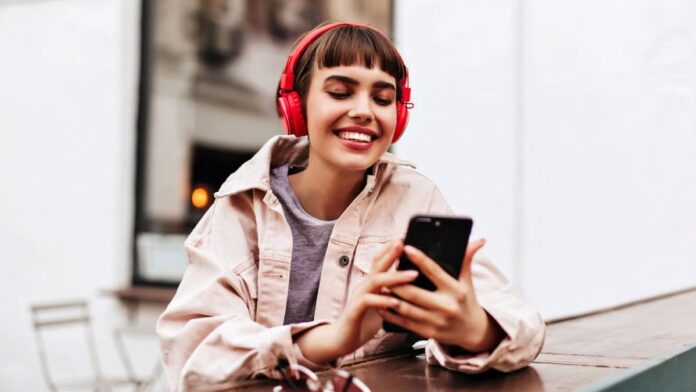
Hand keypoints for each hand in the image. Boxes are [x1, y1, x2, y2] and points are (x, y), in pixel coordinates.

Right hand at [296, 241, 418, 363]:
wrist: (342, 339)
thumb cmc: (363, 321)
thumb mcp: (380, 304)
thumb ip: (390, 293)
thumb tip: (410, 286)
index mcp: (370, 284)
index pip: (378, 261)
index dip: (389, 249)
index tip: (403, 238)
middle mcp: (363, 286)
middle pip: (376, 265)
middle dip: (391, 253)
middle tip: (403, 243)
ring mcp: (357, 297)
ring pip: (375, 281)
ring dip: (394, 277)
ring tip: (412, 274)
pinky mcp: (354, 311)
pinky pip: (368, 302)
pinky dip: (383, 300)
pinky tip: (395, 301)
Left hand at [378, 239, 504, 352]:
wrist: (472, 332)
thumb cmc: (466, 301)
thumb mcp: (467, 281)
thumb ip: (467, 260)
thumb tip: (478, 240)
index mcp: (455, 291)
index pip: (434, 272)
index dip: (419, 259)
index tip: (406, 248)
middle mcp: (445, 307)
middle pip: (414, 293)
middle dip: (397, 282)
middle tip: (384, 270)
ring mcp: (436, 322)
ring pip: (406, 308)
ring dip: (390, 297)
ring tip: (379, 286)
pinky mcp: (427, 332)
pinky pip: (404, 323)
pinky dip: (390, 314)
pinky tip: (380, 305)